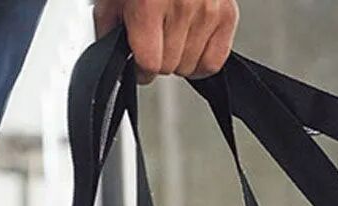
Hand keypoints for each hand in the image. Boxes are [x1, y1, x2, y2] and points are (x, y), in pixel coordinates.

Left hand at [94, 0, 239, 83]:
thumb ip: (111, 22)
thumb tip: (114, 51)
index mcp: (150, 1)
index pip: (149, 63)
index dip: (139, 67)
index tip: (138, 62)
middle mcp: (183, 6)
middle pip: (169, 67)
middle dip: (158, 59)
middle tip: (155, 40)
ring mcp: (208, 11)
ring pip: (189, 67)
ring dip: (178, 59)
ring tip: (172, 35)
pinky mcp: (227, 15)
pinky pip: (212, 62)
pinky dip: (200, 61)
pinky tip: (190, 46)